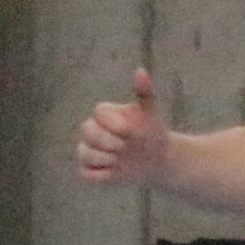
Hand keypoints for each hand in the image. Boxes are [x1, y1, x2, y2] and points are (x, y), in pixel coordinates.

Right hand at [77, 68, 170, 183]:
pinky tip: (117, 170)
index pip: (99, 113)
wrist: (159, 160)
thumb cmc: (153, 134)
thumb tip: (140, 70)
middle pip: (87, 131)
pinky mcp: (91, 169)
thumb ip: (145, 93)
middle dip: (111, 142)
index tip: (132, 131)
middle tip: (126, 146)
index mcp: (105, 113)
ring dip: (108, 159)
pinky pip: (87, 173)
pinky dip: (102, 174)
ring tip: (122, 158)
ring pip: (85, 153)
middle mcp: (93, 129)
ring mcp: (90, 149)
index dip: (116, 124)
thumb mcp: (152, 114)